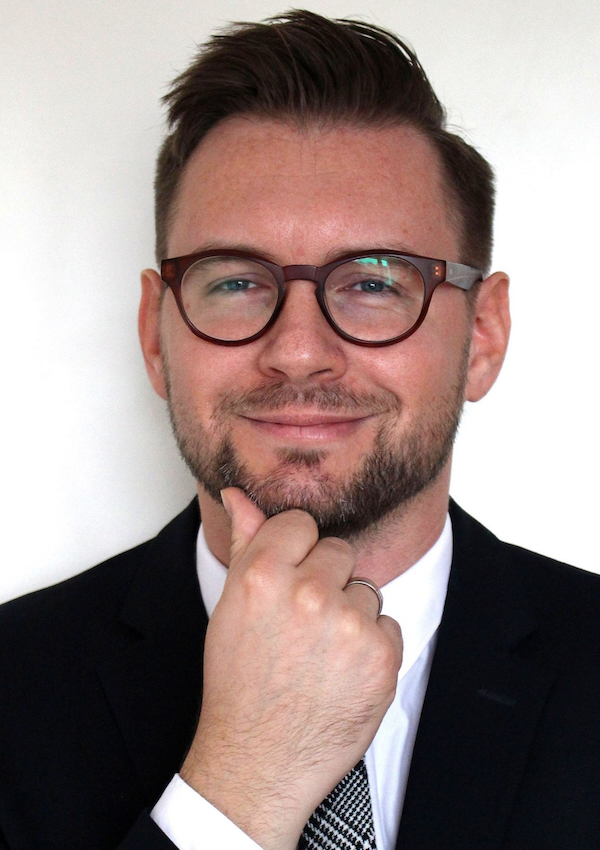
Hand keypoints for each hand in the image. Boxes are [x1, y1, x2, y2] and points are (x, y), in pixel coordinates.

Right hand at [181, 488, 402, 849]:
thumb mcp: (229, 607)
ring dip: (350, 615)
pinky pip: (388, 625)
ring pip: (365, 590)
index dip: (296, 552)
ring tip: (320, 654)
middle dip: (326, 580)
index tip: (289, 579)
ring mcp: (349, 624)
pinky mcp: (382, 656)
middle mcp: (308, 592)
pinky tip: (342, 672)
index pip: (301, 523)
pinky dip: (372, 647)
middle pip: (339, 551)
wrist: (258, 762)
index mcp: (264, 573)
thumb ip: (245, 542)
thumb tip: (239, 495)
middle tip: (302, 624)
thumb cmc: (238, 685)